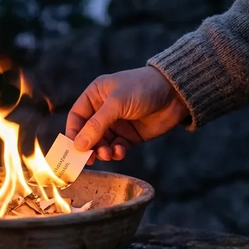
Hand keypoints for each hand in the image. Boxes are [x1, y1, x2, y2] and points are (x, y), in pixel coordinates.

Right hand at [66, 66, 189, 164]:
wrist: (176, 94)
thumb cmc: (143, 89)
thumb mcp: (117, 103)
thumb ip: (97, 124)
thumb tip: (78, 145)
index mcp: (95, 95)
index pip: (76, 117)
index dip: (73, 133)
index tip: (73, 149)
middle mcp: (103, 110)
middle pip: (87, 133)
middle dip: (88, 146)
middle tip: (89, 159)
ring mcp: (116, 124)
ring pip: (101, 143)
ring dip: (102, 151)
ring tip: (107, 154)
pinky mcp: (129, 136)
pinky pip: (116, 148)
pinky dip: (116, 152)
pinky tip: (120, 151)